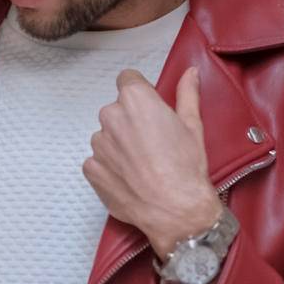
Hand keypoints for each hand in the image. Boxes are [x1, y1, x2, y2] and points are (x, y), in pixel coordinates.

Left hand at [82, 64, 220, 257]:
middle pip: (116, 110)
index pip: (127, 79)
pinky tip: (131, 178)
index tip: (148, 108)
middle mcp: (111, 117)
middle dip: (130, 121)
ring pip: (107, 137)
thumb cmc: (185, 169)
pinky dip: (110, 168)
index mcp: (136, 99)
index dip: (139, 92)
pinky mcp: (91, 168)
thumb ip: (187, 93)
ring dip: (119, 146)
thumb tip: (190, 74)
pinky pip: (98, 161)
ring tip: (142, 164)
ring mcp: (98, 144)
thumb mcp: (192, 125)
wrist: (174, 209)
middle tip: (152, 142)